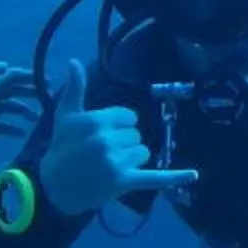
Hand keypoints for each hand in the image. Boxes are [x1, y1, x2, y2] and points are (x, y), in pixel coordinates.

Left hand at [0, 59, 43, 149]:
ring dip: (26, 112)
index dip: (29, 77)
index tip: (47, 81)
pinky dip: (14, 130)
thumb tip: (5, 66)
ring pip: (14, 108)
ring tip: (38, 119)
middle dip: (33, 93)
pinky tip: (23, 135)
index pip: (12, 76)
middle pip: (16, 91)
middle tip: (51, 100)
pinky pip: (4, 127)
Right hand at [35, 60, 194, 212]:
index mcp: (96, 121)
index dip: (119, 125)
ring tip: (110, 166)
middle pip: (136, 134)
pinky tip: (193, 175)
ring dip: (133, 159)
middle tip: (102, 153)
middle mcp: (107, 140)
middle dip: (124, 143)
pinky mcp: (124, 181)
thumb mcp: (65, 115)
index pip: (129, 116)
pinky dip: (175, 177)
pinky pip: (155, 177)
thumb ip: (75, 88)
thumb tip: (75, 60)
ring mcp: (116, 162)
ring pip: (143, 152)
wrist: (55, 186)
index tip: (103, 134)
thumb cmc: (62, 147)